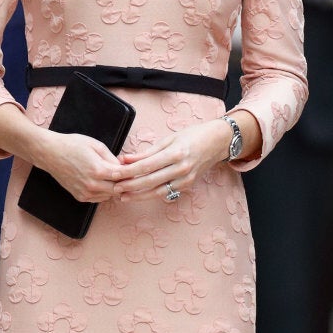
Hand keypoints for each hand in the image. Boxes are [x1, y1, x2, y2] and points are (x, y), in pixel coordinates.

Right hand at [42, 133, 123, 201]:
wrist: (50, 153)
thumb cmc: (72, 145)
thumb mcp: (96, 145)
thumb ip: (112, 158)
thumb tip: (123, 167)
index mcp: (98, 170)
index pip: (123, 177)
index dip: (130, 173)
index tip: (134, 169)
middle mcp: (92, 185)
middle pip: (118, 189)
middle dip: (124, 182)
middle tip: (126, 174)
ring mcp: (86, 193)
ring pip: (109, 196)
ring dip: (114, 188)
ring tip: (112, 176)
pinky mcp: (80, 197)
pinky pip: (99, 198)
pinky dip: (104, 192)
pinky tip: (102, 181)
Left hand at [113, 119, 231, 200]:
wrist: (217, 142)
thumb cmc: (192, 136)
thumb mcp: (168, 139)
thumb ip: (146, 152)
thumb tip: (125, 159)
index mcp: (175, 153)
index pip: (146, 165)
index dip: (129, 171)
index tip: (115, 173)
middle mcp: (181, 168)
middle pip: (150, 181)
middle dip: (130, 186)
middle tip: (115, 188)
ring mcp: (186, 179)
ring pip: (157, 191)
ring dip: (139, 195)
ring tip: (123, 196)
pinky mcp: (187, 185)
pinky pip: (166, 192)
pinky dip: (151, 194)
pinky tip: (139, 195)